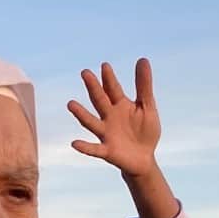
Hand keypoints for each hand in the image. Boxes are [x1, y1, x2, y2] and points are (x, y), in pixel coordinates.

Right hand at [69, 60, 161, 177]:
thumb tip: (142, 58)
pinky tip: (75, 143)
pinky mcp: (107, 151)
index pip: (113, 89)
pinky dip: (85, 147)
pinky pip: (94, 149)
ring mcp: (106, 134)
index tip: (105, 66)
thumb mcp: (147, 106)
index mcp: (120, 105)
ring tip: (71, 104)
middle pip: (99, 100)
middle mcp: (109, 117)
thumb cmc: (145, 131)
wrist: (144, 159)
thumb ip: (144, 85)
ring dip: (81, 114)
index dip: (109, 79)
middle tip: (85, 73)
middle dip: (93, 88)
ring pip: (92, 122)